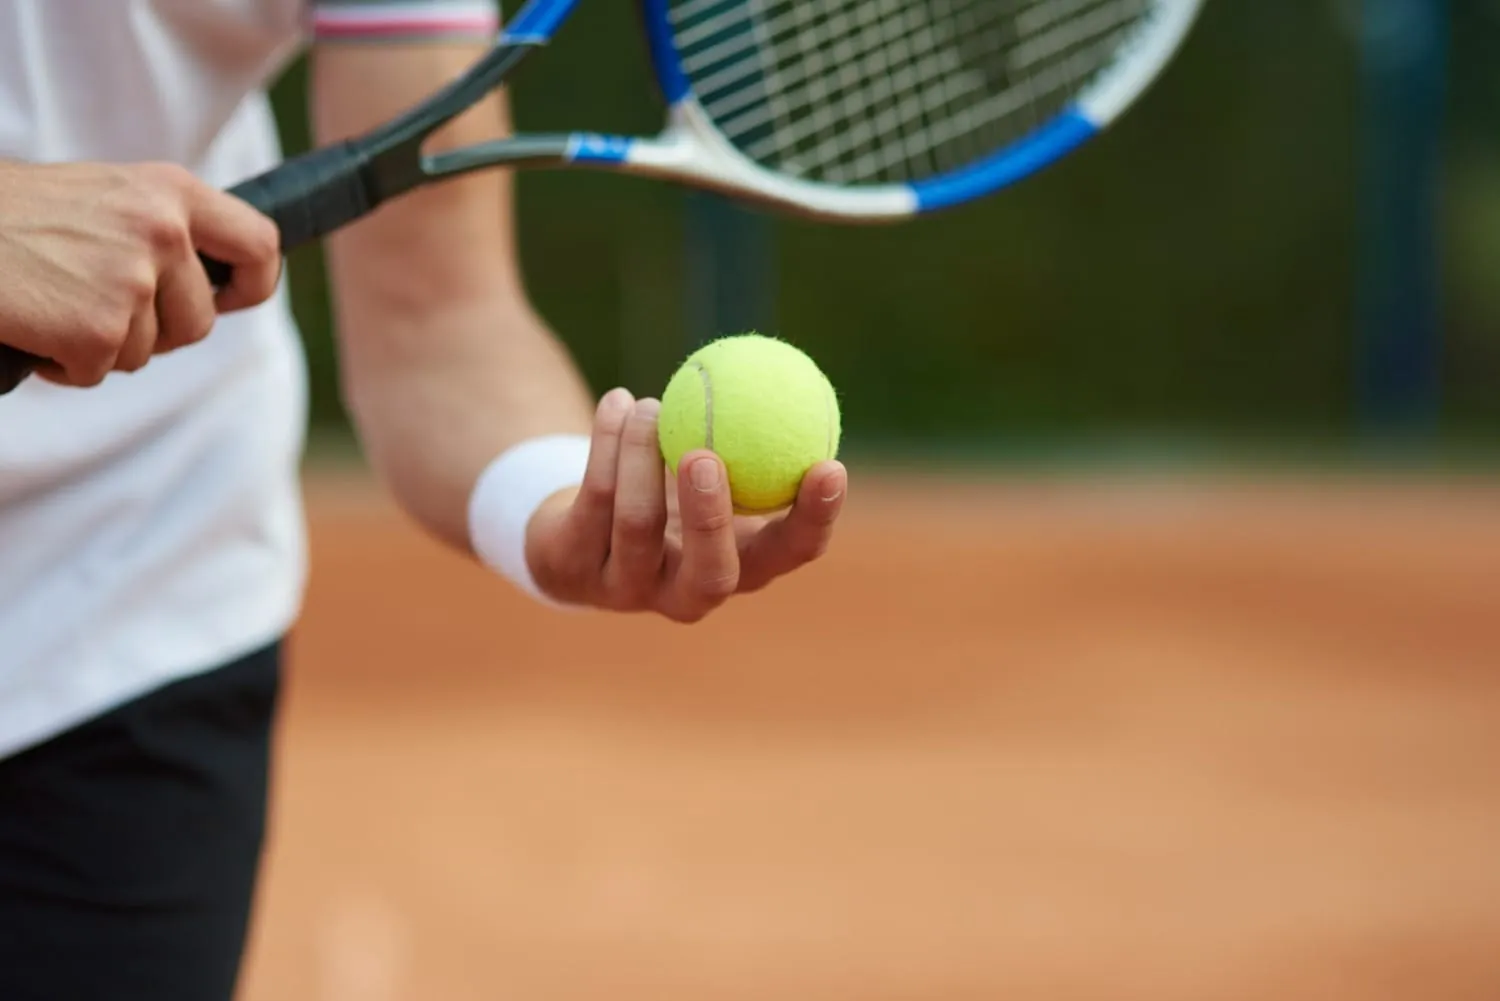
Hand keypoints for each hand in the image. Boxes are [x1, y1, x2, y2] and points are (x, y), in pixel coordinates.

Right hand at [0, 160, 280, 386]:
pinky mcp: (97, 328)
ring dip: (100, 343)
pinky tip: (32, 323)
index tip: (229, 299)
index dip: (253, 283)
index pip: (259, 244)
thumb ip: (159, 230)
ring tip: (51, 299)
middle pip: (198, 322)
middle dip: (153, 330)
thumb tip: (213, 285)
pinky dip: (62, 364)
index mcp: (171, 191)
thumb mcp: (102, 198)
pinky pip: (97, 370)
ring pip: (147, 351)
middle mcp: (163, 231)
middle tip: (90, 300)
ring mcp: (132, 281)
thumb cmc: (13, 216)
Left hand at [525, 388, 847, 621]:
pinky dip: (607, 444)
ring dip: (642, 454)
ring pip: (637, 524)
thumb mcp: (716, 466)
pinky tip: (617, 402)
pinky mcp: (573, 570)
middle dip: (709, 518)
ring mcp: (626, 590)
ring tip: (650, 405)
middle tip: (705, 455)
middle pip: (711, 574)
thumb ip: (752, 439)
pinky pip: (594, 500)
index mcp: (740, 568)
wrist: (574, 528)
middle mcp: (687, 593)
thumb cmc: (667, 487)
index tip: (831, 465)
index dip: (814, 519)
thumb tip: (798, 377)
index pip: (790, 555)